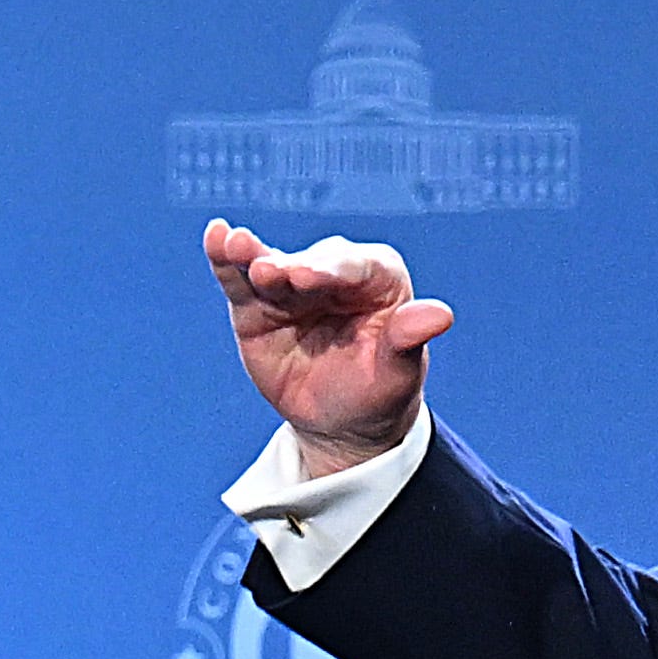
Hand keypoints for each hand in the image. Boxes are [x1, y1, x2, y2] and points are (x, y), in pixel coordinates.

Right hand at [208, 220, 452, 471]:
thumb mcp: (397, 372)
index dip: (330, 270)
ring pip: (269, 262)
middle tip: (270, 273)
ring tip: (234, 246)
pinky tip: (216, 237)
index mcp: (377, 278)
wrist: (341, 421)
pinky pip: (239, 278)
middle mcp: (332, 272)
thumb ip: (409, 339)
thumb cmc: (378, 390)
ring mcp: (292, 286)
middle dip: (288, 267)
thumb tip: (441, 315)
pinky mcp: (257, 304)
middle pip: (308, 262)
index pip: (353, 267)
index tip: (306, 278)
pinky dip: (225, 258)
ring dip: (250, 254)